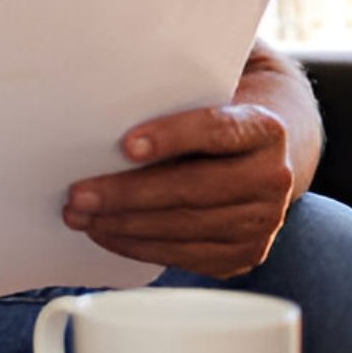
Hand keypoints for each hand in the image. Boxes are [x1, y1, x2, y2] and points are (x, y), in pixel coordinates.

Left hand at [63, 104, 292, 277]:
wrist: (258, 154)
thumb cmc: (212, 120)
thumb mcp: (202, 98)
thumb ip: (168, 99)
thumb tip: (101, 106)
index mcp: (264, 129)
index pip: (217, 131)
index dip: (171, 137)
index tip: (126, 145)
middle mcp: (273, 178)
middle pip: (193, 188)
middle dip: (128, 194)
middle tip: (78, 194)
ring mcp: (262, 222)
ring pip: (186, 226)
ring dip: (124, 224)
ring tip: (79, 216)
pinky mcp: (244, 254)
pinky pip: (185, 255)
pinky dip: (138, 245)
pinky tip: (105, 233)